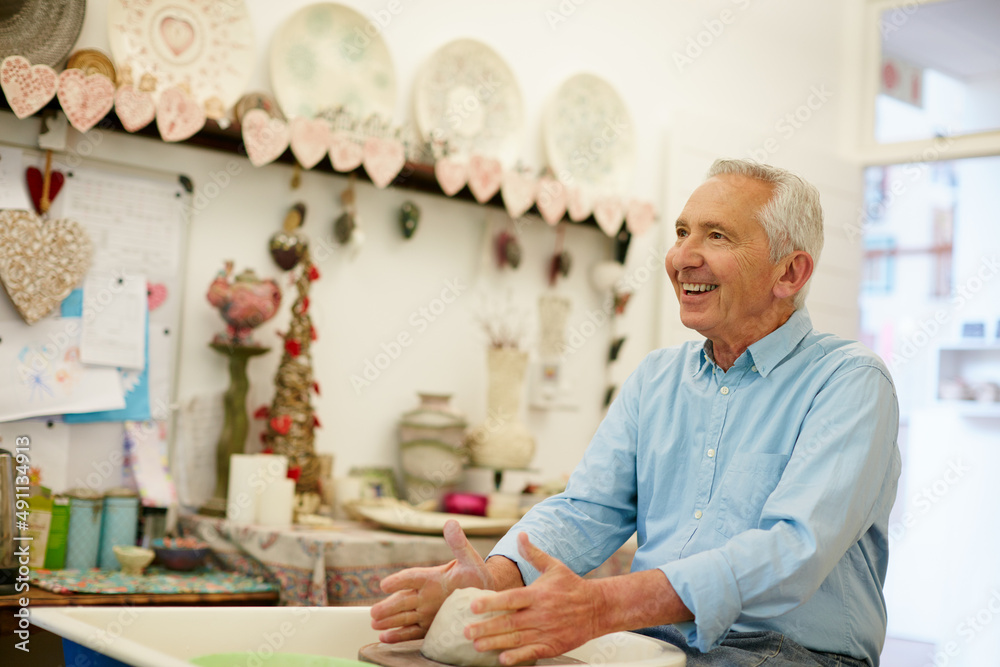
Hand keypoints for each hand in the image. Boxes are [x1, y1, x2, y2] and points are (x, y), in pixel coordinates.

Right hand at [370, 520, 493, 642]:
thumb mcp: (469, 559)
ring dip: (389, 620)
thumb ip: (459, 544)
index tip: (385, 585)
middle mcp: (425, 594)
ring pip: (403, 616)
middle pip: (402, 600)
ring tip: (374, 624)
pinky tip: (385, 637)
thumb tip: (450, 523)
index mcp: (431, 577)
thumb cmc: (476, 574)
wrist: (484, 595)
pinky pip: (412, 631)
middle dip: (388, 606)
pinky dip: (399, 634)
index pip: (412, 577)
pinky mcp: (430, 626)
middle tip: (374, 612)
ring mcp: (426, 611)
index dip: (398, 581)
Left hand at [464, 532, 604, 665]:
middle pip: (509, 622)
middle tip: (466, 631)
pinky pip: (532, 652)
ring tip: (476, 645)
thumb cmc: (572, 586)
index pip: (511, 598)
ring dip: (495, 643)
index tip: (473, 605)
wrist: (598, 608)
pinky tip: (502, 658)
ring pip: (516, 639)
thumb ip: (533, 554)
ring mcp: (546, 631)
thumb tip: (520, 535)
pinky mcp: (552, 646)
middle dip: (486, 627)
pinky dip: (517, 656)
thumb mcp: (554, 566)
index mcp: (538, 594)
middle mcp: (540, 614)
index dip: (492, 602)